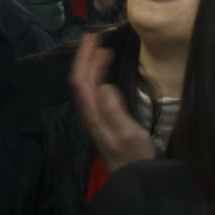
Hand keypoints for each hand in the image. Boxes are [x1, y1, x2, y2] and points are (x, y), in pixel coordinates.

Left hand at [71, 33, 156, 173]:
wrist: (135, 178)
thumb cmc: (134, 155)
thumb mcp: (128, 133)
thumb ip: (114, 111)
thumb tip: (104, 85)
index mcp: (94, 114)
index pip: (82, 81)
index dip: (86, 59)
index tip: (96, 39)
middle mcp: (90, 113)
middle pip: (80, 81)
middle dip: (84, 57)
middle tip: (95, 36)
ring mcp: (95, 117)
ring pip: (85, 85)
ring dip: (88, 64)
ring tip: (99, 48)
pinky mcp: (102, 119)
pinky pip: (93, 90)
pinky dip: (96, 75)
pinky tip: (105, 71)